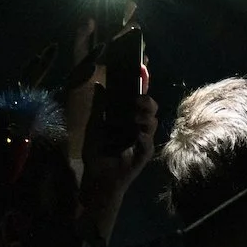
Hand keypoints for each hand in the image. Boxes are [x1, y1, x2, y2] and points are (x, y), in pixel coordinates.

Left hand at [78, 93, 157, 237]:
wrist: (98, 178)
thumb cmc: (98, 153)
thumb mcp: (95, 127)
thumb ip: (99, 107)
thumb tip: (99, 85)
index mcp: (128, 118)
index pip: (138, 98)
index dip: (143, 83)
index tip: (143, 68)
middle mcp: (138, 127)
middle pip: (150, 109)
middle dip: (148, 100)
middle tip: (138, 97)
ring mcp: (143, 140)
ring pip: (152, 123)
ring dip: (146, 117)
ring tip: (134, 116)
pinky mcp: (144, 154)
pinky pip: (148, 143)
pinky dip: (144, 137)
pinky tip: (137, 134)